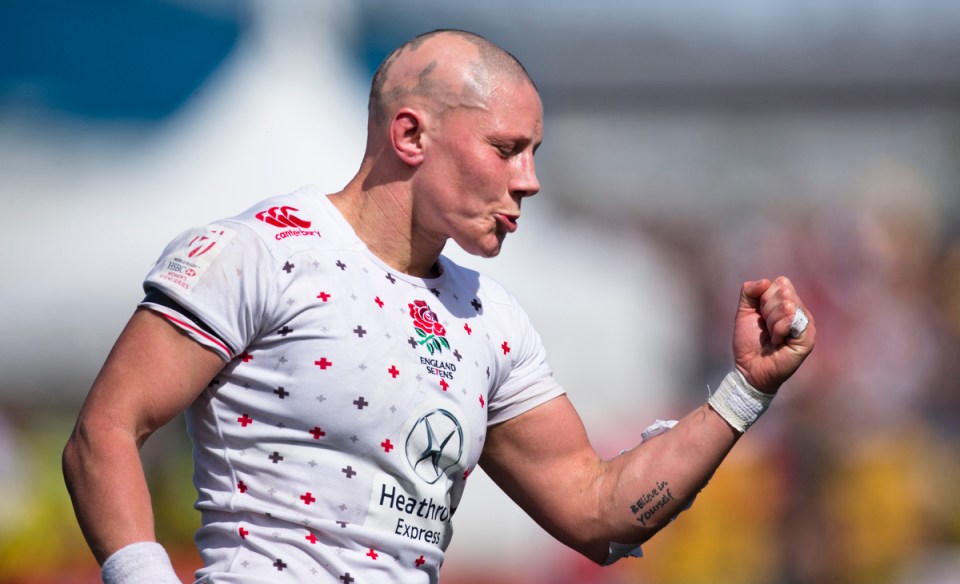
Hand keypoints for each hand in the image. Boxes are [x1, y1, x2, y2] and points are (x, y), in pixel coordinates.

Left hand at [732, 277, 814, 392]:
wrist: (749, 367)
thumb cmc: (749, 341)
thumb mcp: (744, 311)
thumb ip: (750, 291)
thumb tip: (765, 281)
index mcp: (789, 303)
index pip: (781, 283)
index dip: (764, 297)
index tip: (761, 315)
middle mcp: (800, 311)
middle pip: (784, 292)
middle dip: (767, 310)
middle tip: (766, 328)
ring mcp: (806, 325)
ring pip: (788, 305)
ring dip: (771, 322)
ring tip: (772, 337)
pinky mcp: (807, 339)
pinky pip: (791, 321)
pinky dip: (777, 330)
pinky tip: (777, 342)